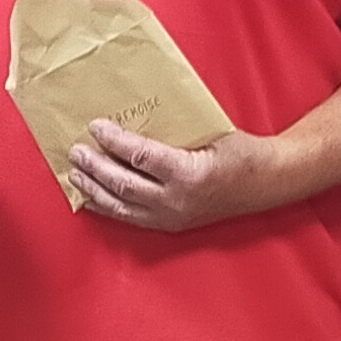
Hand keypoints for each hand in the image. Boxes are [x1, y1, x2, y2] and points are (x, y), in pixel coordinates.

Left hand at [70, 119, 283, 231]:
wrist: (264, 183)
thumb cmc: (239, 151)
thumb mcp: (208, 132)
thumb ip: (171, 130)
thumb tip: (132, 116)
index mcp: (189, 174)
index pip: (139, 157)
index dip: (113, 141)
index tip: (95, 126)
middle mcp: (177, 201)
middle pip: (123, 184)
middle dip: (95, 167)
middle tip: (76, 150)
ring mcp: (173, 218)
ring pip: (122, 206)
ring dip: (94, 189)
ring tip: (75, 173)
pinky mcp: (171, 225)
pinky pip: (131, 218)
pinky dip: (108, 207)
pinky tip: (92, 198)